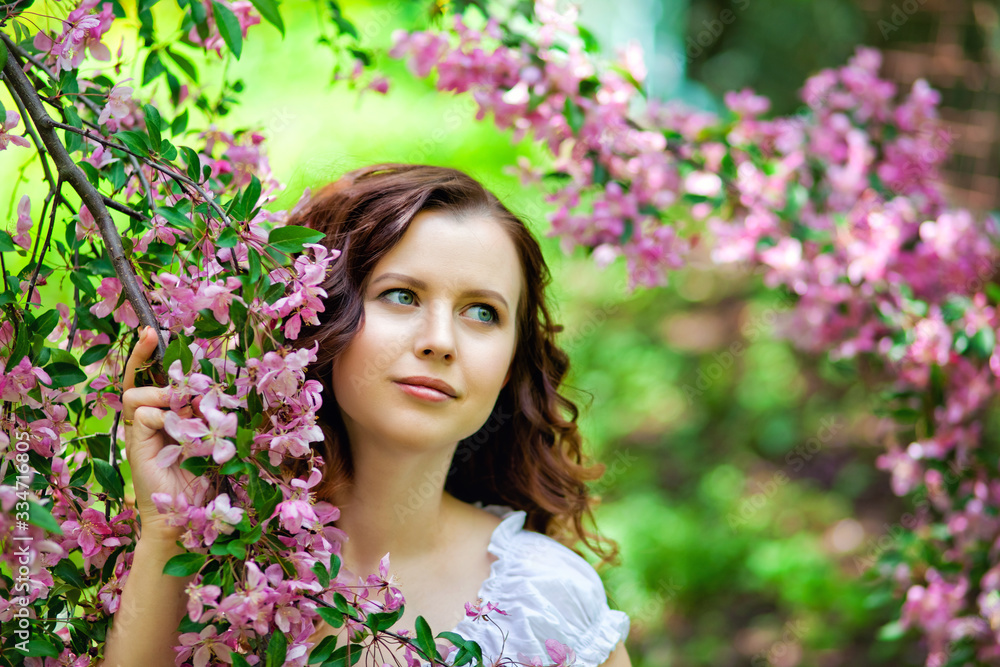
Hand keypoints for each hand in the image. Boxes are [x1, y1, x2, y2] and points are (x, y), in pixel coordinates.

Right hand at [121, 326, 201, 539]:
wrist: (187, 516)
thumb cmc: (205, 475)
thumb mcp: (211, 433)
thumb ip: (204, 410)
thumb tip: (207, 387)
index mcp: (167, 412)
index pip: (152, 376)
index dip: (149, 353)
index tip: (152, 329)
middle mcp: (149, 418)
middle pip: (140, 380)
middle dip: (150, 364)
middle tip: (164, 356)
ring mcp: (140, 431)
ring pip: (136, 395)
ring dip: (161, 396)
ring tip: (182, 412)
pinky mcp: (135, 444)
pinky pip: (141, 415)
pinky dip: (161, 419)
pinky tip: (176, 433)